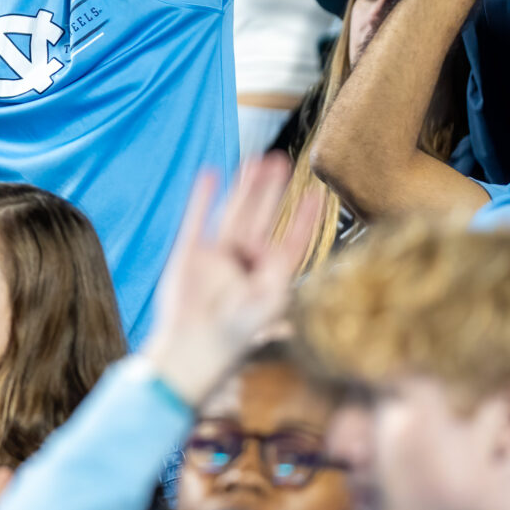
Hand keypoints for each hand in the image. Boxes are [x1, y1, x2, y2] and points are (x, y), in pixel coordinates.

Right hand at [145, 155, 320, 406]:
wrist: (192, 349)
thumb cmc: (234, 336)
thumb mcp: (270, 306)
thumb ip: (286, 273)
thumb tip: (293, 247)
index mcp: (270, 279)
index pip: (293, 241)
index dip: (305, 220)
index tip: (319, 194)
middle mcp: (245, 264)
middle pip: (262, 219)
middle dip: (272, 192)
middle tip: (282, 160)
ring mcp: (216, 257)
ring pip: (233, 213)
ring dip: (244, 188)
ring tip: (254, 160)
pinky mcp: (190, 254)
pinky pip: (198, 219)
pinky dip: (202, 198)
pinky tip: (210, 175)